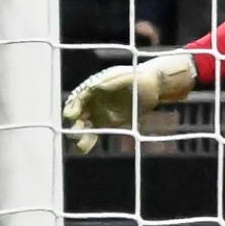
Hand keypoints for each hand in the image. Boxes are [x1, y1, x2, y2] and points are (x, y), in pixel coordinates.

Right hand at [61, 51, 195, 153]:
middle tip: (76, 133)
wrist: (152, 86)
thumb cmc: (138, 77)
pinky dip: (88, 140)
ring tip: (81, 146)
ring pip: (83, 126)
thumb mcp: (126, 77)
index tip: (72, 115)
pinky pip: (94, 133)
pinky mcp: (107, 123)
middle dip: (75, 124)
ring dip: (80, 135)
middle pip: (77, 114)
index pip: (77, 99)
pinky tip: (84, 148)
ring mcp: (97, 112)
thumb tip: (97, 86)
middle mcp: (91, 101)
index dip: (72, 107)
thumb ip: (112, 81)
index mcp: (92, 87)